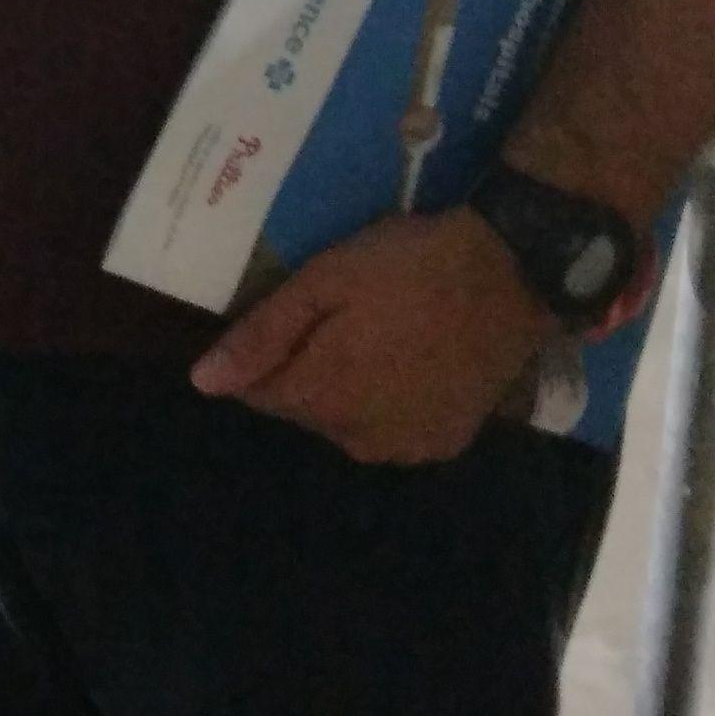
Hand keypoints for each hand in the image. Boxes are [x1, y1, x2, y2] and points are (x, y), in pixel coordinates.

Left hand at [187, 207, 561, 465]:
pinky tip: (414, 363)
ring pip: (349, 422)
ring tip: (381, 334)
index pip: (257, 391)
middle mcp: (356, 439)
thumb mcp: (325, 281)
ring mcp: (406, 448)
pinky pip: (395, 429)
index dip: (264, 352)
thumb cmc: (408, 267)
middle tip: (343, 314)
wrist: (512, 275)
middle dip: (308, 368)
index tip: (294, 313)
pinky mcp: (445, 444)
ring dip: (350, 390)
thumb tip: (202, 383)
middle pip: (304, 407)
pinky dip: (393, 404)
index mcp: (318, 397)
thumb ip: (262, 335)